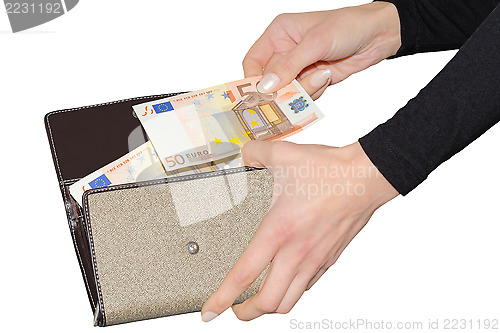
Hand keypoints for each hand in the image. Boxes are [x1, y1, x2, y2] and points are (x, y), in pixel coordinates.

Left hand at [201, 141, 398, 320]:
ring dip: (269, 308)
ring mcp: (315, 260)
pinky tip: (286, 280)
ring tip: (258, 303)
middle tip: (234, 309)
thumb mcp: (283, 154)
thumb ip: (255, 153)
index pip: (243, 275)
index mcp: (278, 231)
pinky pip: (307, 286)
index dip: (221, 299)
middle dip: (245, 313)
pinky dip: (292, 291)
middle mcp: (296, 252)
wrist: (366, 177)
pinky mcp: (329, 259)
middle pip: (266, 303)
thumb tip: (244, 154)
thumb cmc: (330, 171)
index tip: (209, 312)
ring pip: (290, 302)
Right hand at [243, 2, 400, 99]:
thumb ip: (288, 66)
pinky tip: (327, 77)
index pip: (253, 61)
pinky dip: (314, 92)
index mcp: (279, 34)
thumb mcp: (315, 43)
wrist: (379, 34)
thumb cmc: (348, 26)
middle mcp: (285, 50)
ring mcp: (299, 67)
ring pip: (287, 91)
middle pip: (270, 81)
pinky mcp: (312, 79)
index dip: (252, 79)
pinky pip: (303, 95)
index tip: (259, 94)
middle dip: (284, 88)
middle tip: (298, 88)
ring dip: (303, 90)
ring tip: (322, 75)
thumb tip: (265, 86)